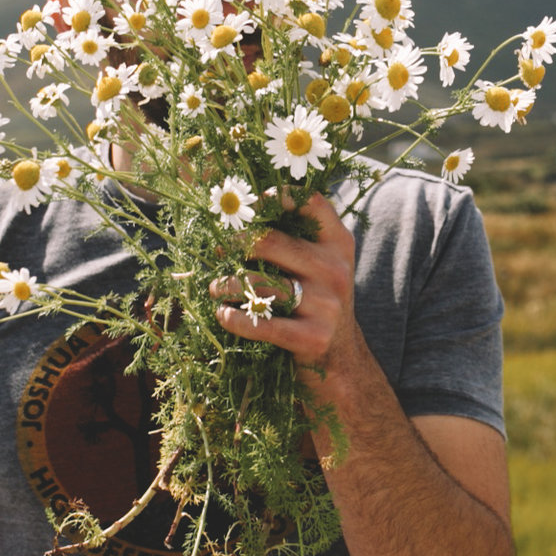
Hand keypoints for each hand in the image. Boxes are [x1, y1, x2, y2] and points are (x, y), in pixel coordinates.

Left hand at [211, 192, 366, 392]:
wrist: (341, 359)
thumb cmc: (317, 303)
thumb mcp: (321, 265)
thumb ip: (297, 238)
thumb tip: (242, 210)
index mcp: (338, 243)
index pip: (310, 203)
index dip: (274, 196)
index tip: (247, 203)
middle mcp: (336, 269)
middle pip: (270, 241)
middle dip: (234, 244)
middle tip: (217, 250)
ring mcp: (326, 305)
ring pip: (258, 283)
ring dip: (225, 285)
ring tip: (215, 288)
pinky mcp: (312, 337)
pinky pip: (259, 322)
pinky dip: (232, 317)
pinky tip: (224, 315)